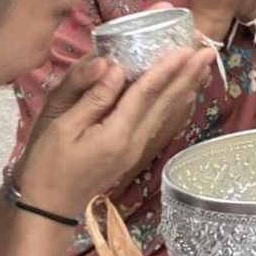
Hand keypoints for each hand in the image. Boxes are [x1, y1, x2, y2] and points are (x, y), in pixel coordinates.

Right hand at [16, 46, 214, 214]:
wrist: (47, 207)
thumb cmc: (46, 165)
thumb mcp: (61, 127)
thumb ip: (91, 98)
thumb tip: (114, 67)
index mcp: (115, 134)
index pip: (146, 94)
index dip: (166, 69)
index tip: (186, 48)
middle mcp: (133, 142)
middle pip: (165, 103)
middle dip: (188, 74)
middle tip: (209, 49)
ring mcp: (134, 149)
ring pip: (165, 112)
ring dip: (185, 86)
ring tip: (203, 65)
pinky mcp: (130, 152)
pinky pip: (157, 121)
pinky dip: (172, 102)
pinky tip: (181, 92)